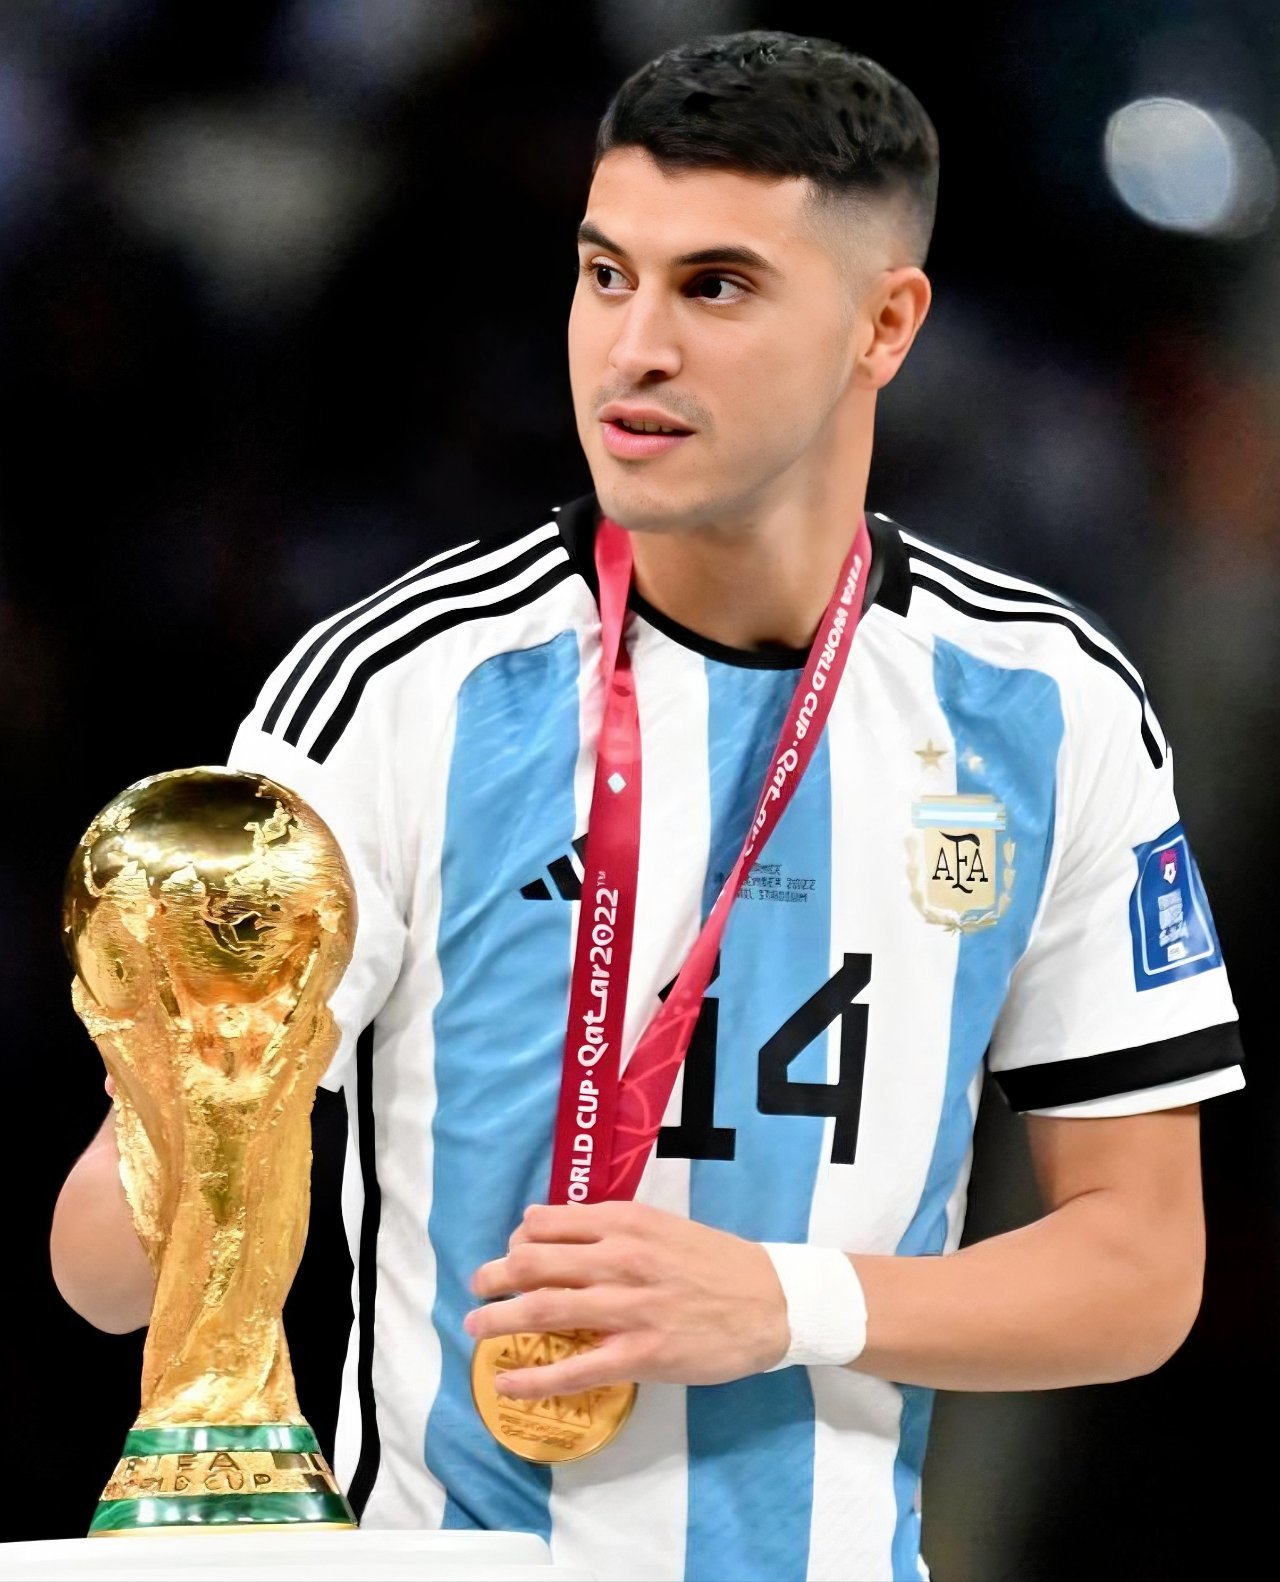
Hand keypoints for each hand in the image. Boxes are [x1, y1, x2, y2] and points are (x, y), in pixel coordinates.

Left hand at [465, 1201, 789, 1397]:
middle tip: (478, 1287)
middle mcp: (620, 1257)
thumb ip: (610, 1227)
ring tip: (475, 1327)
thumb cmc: (717, 1262)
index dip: (517, 1239)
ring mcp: (628, 1308)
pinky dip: (532, 1378)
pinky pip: (573, 1369)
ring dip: (498, 1320)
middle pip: (533, 1263)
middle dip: (494, 1276)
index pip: (547, 1222)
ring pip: (543, 1311)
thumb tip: (547, 1228)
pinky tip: (506, 1383)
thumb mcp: (662, 1226)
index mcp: (626, 1221)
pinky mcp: (640, 1354)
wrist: (773, 1301)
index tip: (511, 1252)